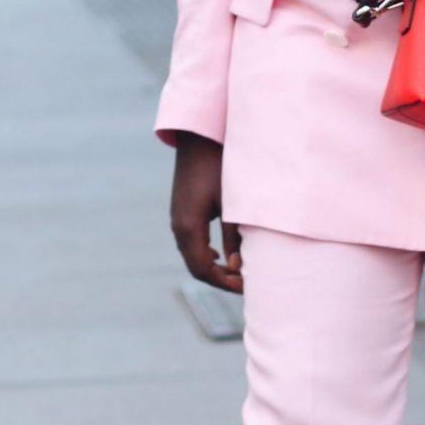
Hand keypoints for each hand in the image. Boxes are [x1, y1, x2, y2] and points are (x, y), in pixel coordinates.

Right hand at [169, 134, 242, 292]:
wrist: (199, 137)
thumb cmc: (219, 166)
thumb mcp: (232, 203)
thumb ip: (235, 236)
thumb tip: (238, 267)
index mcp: (188, 226)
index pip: (203, 270)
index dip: (224, 283)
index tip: (247, 287)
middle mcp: (178, 225)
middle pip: (196, 267)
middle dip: (220, 278)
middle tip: (246, 283)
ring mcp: (177, 217)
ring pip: (192, 255)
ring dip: (214, 267)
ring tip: (238, 271)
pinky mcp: (182, 210)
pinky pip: (191, 242)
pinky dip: (206, 254)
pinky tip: (222, 254)